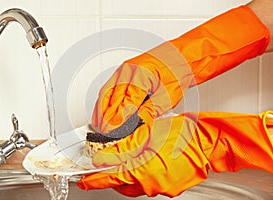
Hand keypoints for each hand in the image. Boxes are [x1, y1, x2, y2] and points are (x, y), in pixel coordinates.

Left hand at [78, 112, 272, 196]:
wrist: (207, 141)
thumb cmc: (180, 134)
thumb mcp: (146, 135)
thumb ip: (122, 149)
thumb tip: (103, 157)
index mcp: (142, 169)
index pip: (109, 178)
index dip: (93, 180)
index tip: (83, 181)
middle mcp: (150, 184)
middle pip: (121, 184)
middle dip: (112, 176)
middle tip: (108, 166)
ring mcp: (161, 188)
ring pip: (135, 185)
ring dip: (129, 175)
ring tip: (133, 159)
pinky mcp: (170, 189)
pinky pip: (150, 185)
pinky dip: (144, 176)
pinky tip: (149, 162)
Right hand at [92, 6, 269, 132]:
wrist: (186, 54)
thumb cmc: (180, 69)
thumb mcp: (168, 95)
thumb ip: (151, 111)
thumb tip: (137, 125)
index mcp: (138, 74)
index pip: (122, 103)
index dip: (116, 122)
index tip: (113, 135)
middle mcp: (127, 71)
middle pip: (109, 99)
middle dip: (105, 119)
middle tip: (104, 135)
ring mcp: (124, 71)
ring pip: (105, 94)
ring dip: (101, 111)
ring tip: (100, 127)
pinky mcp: (126, 73)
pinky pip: (109, 89)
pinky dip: (105, 103)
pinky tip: (104, 112)